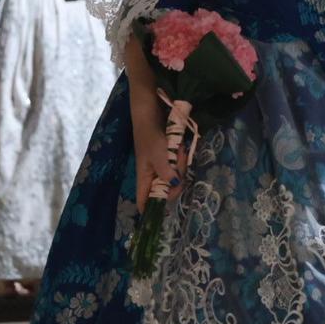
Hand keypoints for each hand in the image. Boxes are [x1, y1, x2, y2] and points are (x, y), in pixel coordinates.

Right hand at [131, 89, 180, 211]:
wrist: (149, 112)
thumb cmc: (149, 134)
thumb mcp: (157, 153)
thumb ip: (165, 171)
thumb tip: (174, 187)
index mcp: (145, 178)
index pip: (144, 202)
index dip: (152, 210)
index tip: (165, 211)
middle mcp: (153, 175)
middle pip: (166, 189)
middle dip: (177, 179)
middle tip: (179, 162)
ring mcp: (161, 166)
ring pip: (175, 176)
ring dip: (180, 164)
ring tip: (179, 149)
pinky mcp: (168, 157)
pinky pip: (177, 164)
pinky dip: (180, 157)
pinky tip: (181, 147)